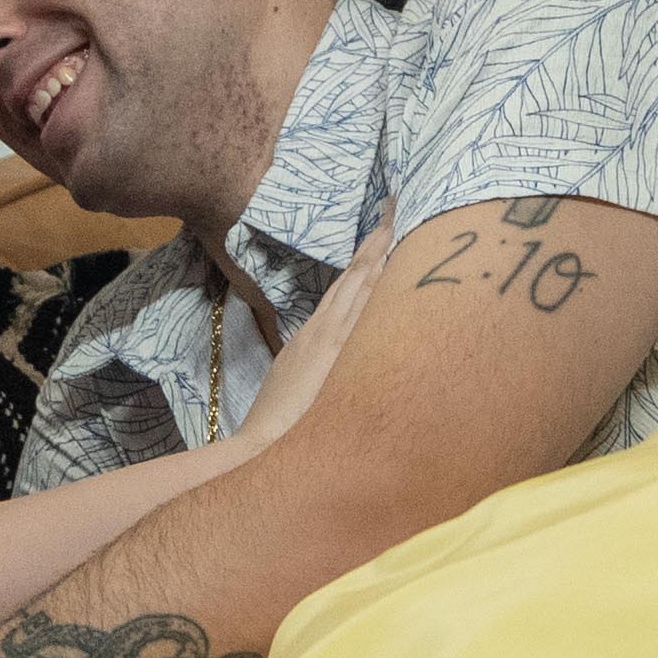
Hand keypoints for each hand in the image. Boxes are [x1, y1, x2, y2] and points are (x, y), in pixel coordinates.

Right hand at [236, 220, 392, 440]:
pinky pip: (359, 309)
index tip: (381, 235)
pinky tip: (383, 265)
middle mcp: (323, 330)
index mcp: (313, 336)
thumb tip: (332, 360)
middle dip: (376, 245)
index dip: (364, 261)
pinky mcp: (332, 350)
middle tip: (392, 211)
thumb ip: (316, 365)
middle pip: (355, 279)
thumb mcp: (297, 383)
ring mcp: (329, 338)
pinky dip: (371, 284)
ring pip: (359, 287)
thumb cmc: (279, 423)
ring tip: (392, 224)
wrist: (265, 445)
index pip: (346, 289)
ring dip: (377, 256)